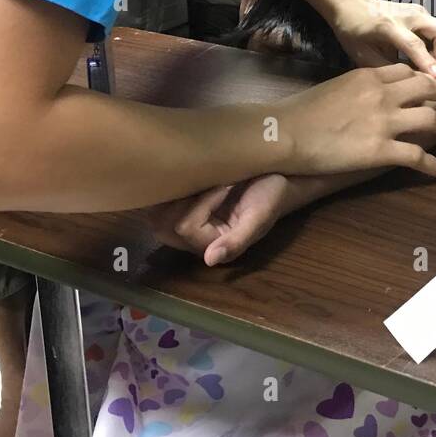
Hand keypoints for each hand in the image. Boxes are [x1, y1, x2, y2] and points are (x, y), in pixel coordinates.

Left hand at [151, 174, 294, 264]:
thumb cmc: (271, 195)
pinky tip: (190, 179)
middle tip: (211, 183)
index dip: (203, 203)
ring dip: (176, 193)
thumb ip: (237, 241)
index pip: (187, 227)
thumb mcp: (259, 217)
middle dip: (183, 200)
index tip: (227, 185)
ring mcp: (185, 223)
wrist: (278, 175)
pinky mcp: (180, 207)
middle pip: (164, 226)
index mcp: (214, 246)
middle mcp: (195, 239)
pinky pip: (159, 202)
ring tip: (201, 180)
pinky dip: (169, 189)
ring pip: (157, 214)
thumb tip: (210, 260)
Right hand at [277, 63, 435, 176]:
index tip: (433, 85)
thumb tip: (364, 98)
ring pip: (430, 120)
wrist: (286, 132)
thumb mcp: (334, 87)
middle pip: (427, 89)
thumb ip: (356, 89)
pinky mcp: (382, 150)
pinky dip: (434, 164)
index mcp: (369, 77)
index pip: (406, 72)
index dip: (424, 78)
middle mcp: (383, 95)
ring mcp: (385, 122)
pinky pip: (417, 156)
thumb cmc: (301, 111)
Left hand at [324, 0, 435, 74]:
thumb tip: (410, 85)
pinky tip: (424, 57)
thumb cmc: (353, 31)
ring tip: (428, 67)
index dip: (428, 62)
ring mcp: (418, 11)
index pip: (414, 44)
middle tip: (434, 73)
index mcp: (388, 26)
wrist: (352, 1)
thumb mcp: (362, 54)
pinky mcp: (422, 11)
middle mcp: (408, 15)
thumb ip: (386, 69)